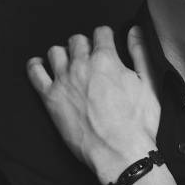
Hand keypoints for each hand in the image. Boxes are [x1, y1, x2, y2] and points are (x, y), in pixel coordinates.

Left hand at [26, 25, 160, 182]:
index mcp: (106, 59)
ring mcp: (63, 81)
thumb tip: (134, 31)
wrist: (120, 153)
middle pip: (77, 40)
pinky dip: (36, 65)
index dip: (105, 37)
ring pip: (55, 52)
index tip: (106, 44)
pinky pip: (34, 72)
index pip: (101, 32)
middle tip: (91, 58)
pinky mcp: (50, 98)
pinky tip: (41, 66)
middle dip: (85, 45)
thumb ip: (140, 53)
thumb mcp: (149, 83)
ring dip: (64, 54)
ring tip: (70, 65)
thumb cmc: (137, 123)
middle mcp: (81, 65)